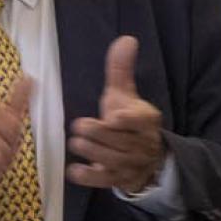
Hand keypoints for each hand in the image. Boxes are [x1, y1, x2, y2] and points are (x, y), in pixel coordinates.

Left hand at [67, 36, 164, 194]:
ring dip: (93, 152)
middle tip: (79, 127)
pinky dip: (90, 177)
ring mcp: (132, 164)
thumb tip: (126, 39)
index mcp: (146, 121)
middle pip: (122, 141)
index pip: (141, 120)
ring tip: (75, 143)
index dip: (128, 119)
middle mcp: (142, 143)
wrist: (145, 158)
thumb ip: (121, 70)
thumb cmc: (127, 121)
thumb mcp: (124, 95)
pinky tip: (75, 170)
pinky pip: (106, 181)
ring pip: (113, 161)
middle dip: (100, 135)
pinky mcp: (120, 180)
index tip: (114, 116)